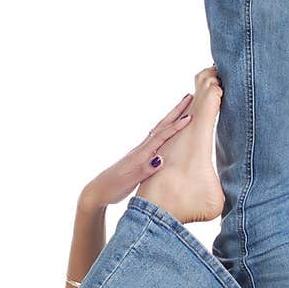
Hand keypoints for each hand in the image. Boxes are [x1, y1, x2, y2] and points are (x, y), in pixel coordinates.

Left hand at [81, 92, 193, 208]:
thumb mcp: (129, 181)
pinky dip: (165, 130)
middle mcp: (141, 149)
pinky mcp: (139, 157)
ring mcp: (140, 152)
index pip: (161, 136)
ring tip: (183, 108)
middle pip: (161, 126)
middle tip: (189, 97)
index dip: (175, 127)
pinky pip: (156, 139)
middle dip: (175, 112)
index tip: (189, 117)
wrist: (99, 190)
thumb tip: (160, 159)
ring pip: (159, 130)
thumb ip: (144, 170)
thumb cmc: (113, 186)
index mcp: (140, 154)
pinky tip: (168, 130)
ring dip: (171, 118)